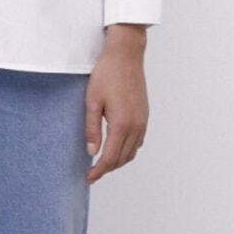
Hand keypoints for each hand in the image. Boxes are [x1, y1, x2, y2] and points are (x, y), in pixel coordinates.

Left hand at [84, 27, 148, 182]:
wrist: (126, 56)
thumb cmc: (106, 75)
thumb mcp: (92, 101)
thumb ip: (92, 128)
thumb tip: (91, 151)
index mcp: (122, 124)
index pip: (110, 158)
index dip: (98, 171)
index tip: (88, 177)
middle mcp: (136, 126)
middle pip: (122, 159)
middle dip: (107, 169)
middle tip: (92, 172)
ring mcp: (143, 121)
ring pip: (132, 152)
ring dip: (118, 161)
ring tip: (102, 162)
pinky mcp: (145, 115)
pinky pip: (138, 141)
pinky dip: (127, 150)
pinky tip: (116, 147)